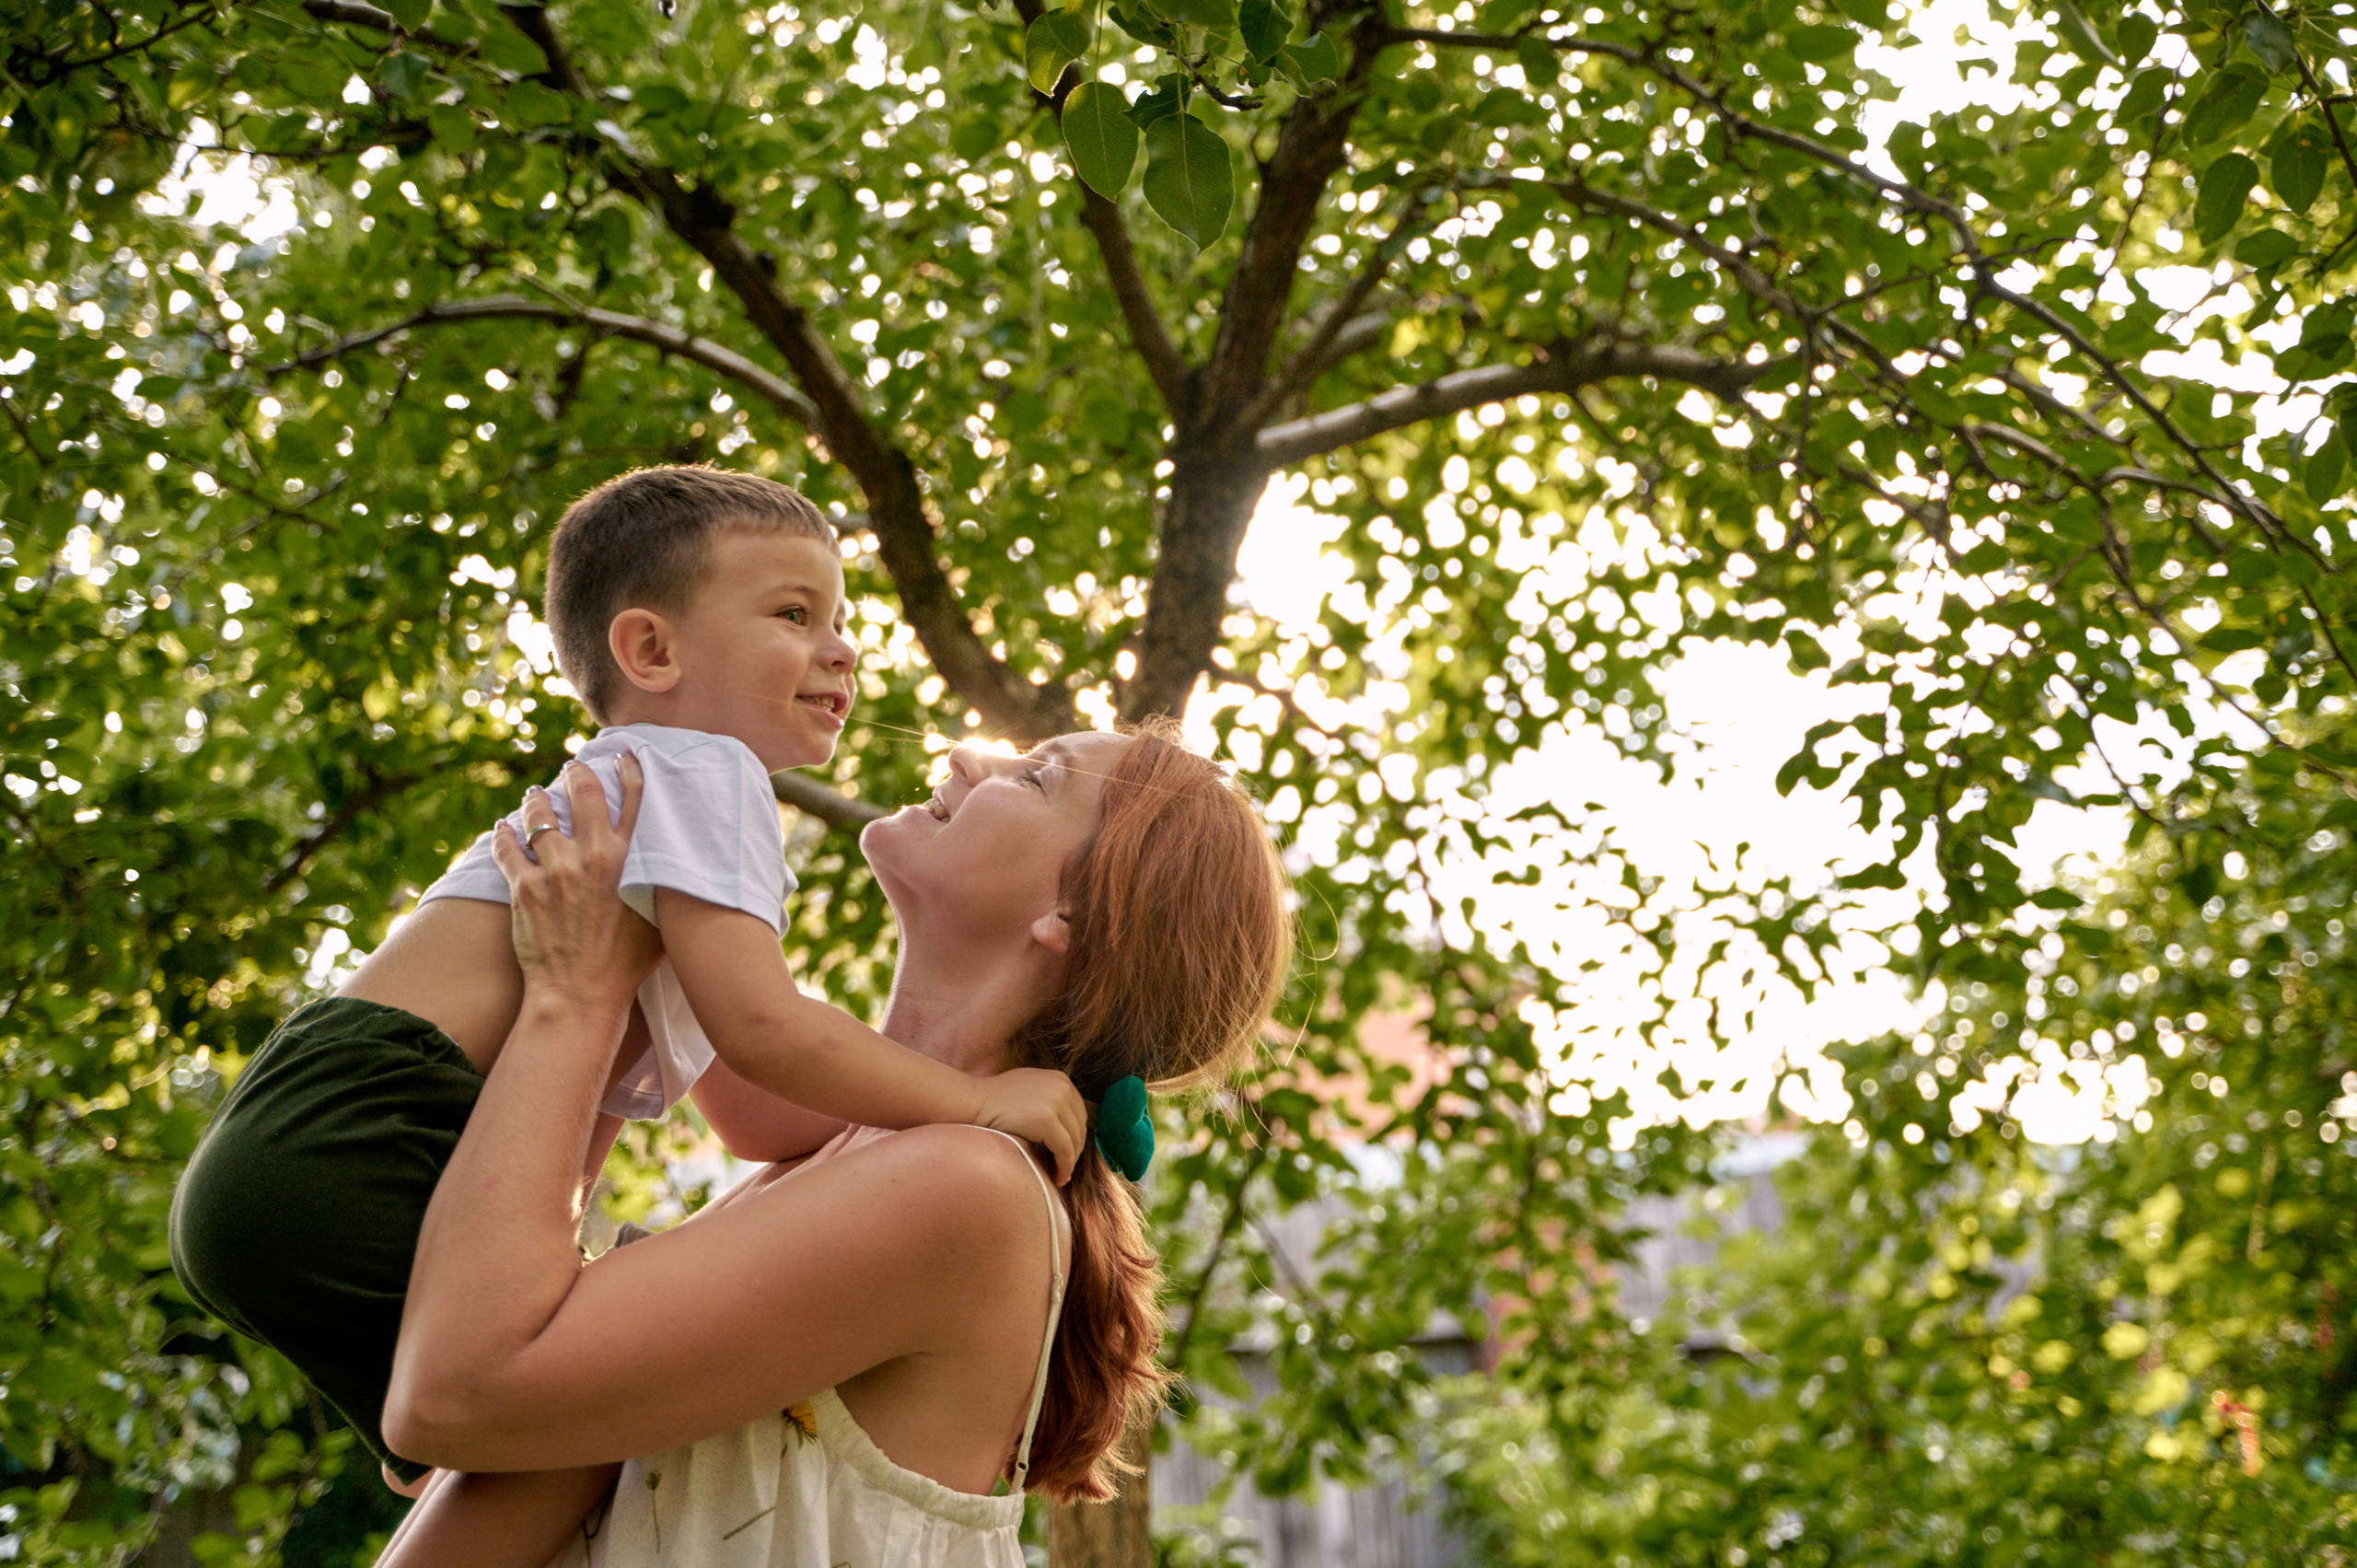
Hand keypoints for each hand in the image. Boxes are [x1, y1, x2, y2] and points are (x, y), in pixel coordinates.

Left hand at [489, 755, 660, 1014]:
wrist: (581, 995)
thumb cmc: (627, 965)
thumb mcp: (660, 919)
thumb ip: (664, 885)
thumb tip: (678, 867)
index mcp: (632, 861)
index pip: (634, 799)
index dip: (628, 770)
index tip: (623, 755)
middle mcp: (594, 857)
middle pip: (583, 793)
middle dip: (577, 773)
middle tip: (573, 767)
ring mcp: (556, 870)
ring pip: (540, 815)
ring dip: (536, 801)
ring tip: (535, 796)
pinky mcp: (524, 888)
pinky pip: (507, 848)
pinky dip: (503, 834)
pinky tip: (502, 827)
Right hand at [974, 1067, 1087, 1184]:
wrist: (972, 1102)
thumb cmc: (995, 1101)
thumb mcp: (1030, 1088)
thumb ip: (1050, 1098)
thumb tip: (1068, 1123)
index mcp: (1061, 1079)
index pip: (1079, 1115)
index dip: (1075, 1138)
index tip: (1066, 1155)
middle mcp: (1062, 1087)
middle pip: (1079, 1128)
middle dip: (1073, 1151)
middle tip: (1062, 1169)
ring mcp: (1055, 1101)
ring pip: (1074, 1142)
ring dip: (1069, 1162)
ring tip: (1059, 1175)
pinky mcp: (1047, 1120)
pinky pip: (1065, 1151)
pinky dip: (1064, 1168)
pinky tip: (1057, 1178)